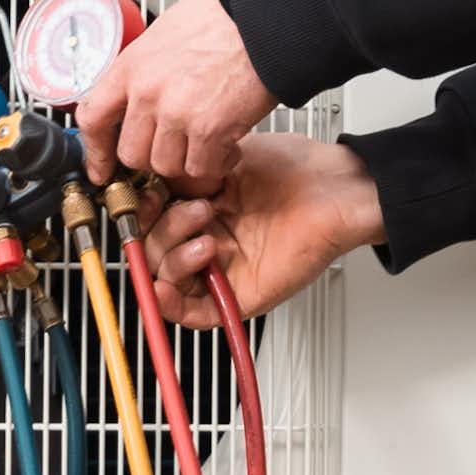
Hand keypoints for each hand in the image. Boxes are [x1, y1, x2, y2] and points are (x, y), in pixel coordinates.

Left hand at [77, 0, 275, 193]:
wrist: (264, 18)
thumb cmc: (223, 20)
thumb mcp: (165, 35)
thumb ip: (146, 70)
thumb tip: (138, 97)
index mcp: (132, 66)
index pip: (93, 118)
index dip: (96, 151)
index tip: (101, 167)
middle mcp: (148, 91)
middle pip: (131, 153)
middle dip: (155, 156)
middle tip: (178, 147)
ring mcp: (177, 112)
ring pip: (167, 166)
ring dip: (189, 161)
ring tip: (209, 143)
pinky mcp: (210, 128)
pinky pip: (203, 168)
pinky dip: (217, 164)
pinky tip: (229, 146)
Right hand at [139, 135, 384, 328]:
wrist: (333, 192)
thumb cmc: (294, 170)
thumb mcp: (226, 160)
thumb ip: (186, 174)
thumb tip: (152, 181)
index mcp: (200, 206)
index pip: (150, 219)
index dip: (143, 210)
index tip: (148, 195)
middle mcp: (207, 237)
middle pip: (152, 250)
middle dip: (165, 230)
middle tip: (199, 210)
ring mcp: (220, 268)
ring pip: (165, 279)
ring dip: (173, 259)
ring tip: (209, 238)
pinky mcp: (236, 295)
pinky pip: (191, 314)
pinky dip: (170, 304)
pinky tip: (167, 286)